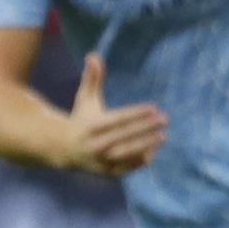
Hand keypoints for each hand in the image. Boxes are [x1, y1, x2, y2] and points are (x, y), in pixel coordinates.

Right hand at [63, 53, 166, 176]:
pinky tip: (154, 148)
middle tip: (165, 119)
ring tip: (163, 135)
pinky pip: (126, 167)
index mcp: (91, 126)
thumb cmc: (81, 118)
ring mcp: (101, 161)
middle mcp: (95, 145)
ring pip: (126, 154)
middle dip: (145, 128)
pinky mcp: (106, 172)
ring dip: (146, 145)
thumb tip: (94, 54)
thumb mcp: (84, 98)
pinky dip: (140, 160)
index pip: (117, 120)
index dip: (136, 114)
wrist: (63, 149)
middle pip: (124, 136)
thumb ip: (91, 78)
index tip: (153, 107)